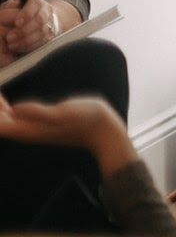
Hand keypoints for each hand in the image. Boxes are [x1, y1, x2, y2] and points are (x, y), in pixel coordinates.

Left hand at [0, 93, 138, 175]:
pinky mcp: (41, 125)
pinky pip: (17, 120)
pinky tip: (10, 105)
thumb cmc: (86, 120)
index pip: (0, 124)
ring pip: (8, 122)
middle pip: (1, 123)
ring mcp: (35, 129)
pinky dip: (9, 111)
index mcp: (30, 129)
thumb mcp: (63, 113)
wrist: (103, 130)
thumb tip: (15, 108)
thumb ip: (38, 111)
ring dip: (1, 110)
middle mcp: (28, 131)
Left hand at [1, 0, 60, 55]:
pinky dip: (30, 46)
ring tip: (12, 45)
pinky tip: (19, 48)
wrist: (38, 16)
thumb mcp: (13, 5)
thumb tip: (5, 14)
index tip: (16, 23)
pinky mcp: (50, 35)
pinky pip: (42, 42)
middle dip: (24, 30)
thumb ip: (10, 8)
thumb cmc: (19, 10)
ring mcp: (50, 23)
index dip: (26, 14)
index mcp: (36, 1)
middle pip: (40, 20)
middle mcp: (46, 11)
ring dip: (26, 40)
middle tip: (9, 37)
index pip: (34, 5)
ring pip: (41, 32)